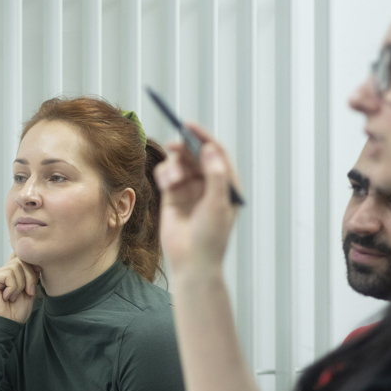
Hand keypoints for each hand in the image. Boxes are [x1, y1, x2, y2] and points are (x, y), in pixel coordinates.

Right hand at [0, 254, 40, 322]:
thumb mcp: (29, 291)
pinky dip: (13, 288)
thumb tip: (35, 262)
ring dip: (20, 285)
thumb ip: (31, 276)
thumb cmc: (15, 313)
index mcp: (10, 275)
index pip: (19, 258)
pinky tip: (7, 297)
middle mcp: (1, 273)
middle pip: (20, 260)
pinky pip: (8, 274)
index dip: (30, 263)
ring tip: (13, 297)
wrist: (6, 325)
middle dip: (30, 277)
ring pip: (16, 267)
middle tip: (28, 292)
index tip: (38, 272)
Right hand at [153, 124, 240, 280]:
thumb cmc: (210, 238)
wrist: (192, 263)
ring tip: (172, 182)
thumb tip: (209, 149)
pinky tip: (166, 183)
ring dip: (174, 167)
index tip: (189, 127)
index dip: (203, 138)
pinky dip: (165, 174)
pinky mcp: (173, 196)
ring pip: (180, 164)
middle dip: (185, 149)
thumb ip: (215, 175)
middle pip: (196, 155)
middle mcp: (209, 184)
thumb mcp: (217, 205)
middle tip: (176, 145)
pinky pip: (167, 175)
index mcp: (226, 184)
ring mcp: (190, 190)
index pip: (216, 153)